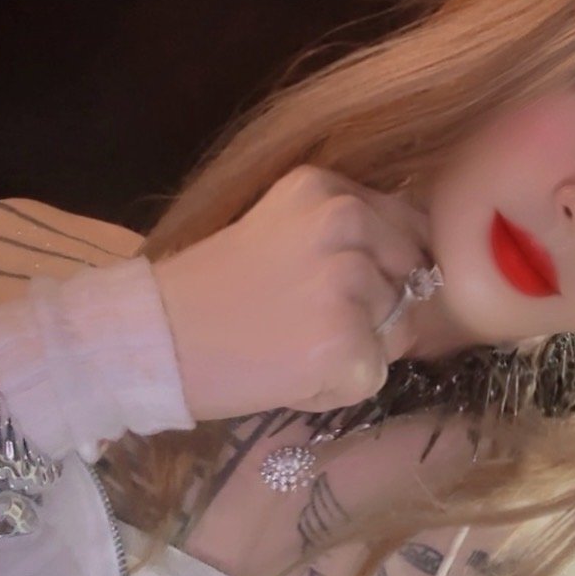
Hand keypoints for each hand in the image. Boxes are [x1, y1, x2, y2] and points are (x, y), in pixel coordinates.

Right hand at [150, 166, 433, 421]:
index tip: (340, 289)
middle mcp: (345, 221)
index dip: (387, 266)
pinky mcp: (346, 342)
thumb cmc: (214, 291)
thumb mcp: (282, 227)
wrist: (155, 340)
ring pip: (399, 329)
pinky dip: (339, 387)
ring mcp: (348, 282)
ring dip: (358, 348)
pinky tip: (291, 373)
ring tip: (294, 344)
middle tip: (308, 320)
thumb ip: (347, 232)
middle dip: (379, 307)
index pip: (410, 227)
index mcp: (330, 189)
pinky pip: (374, 375)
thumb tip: (419, 261)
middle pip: (412, 277)